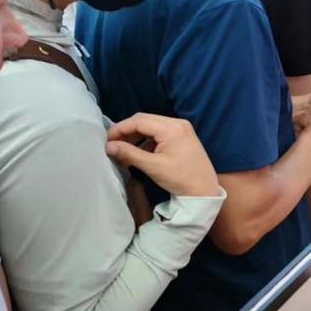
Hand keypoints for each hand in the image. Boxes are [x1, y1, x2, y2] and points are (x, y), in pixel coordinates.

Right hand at [106, 113, 220, 197]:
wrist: (204, 190)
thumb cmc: (180, 178)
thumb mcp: (152, 166)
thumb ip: (129, 154)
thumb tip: (109, 146)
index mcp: (172, 127)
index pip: (139, 121)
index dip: (120, 129)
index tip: (106, 141)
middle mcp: (177, 123)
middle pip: (144, 120)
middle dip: (126, 131)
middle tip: (113, 145)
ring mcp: (181, 129)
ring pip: (151, 126)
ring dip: (136, 136)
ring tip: (123, 150)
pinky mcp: (182, 136)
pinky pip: (159, 133)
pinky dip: (147, 140)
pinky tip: (138, 152)